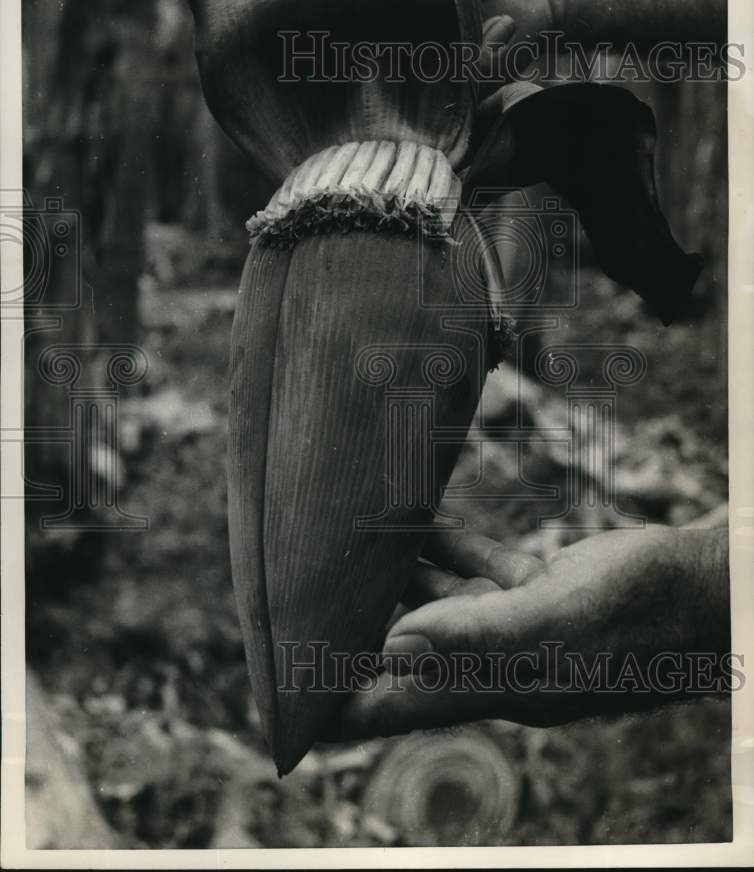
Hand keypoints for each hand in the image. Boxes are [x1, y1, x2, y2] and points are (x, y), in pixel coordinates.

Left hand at [332, 525, 729, 740]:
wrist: (700, 588)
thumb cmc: (638, 613)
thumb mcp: (557, 621)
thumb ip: (478, 633)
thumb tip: (398, 644)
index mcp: (494, 684)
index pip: (399, 706)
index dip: (342, 711)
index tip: (287, 716)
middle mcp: (496, 660)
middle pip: (404, 654)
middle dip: (355, 636)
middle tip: (300, 609)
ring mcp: (516, 624)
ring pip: (436, 603)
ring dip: (397, 579)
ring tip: (349, 550)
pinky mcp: (535, 589)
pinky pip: (475, 565)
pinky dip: (444, 545)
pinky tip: (418, 522)